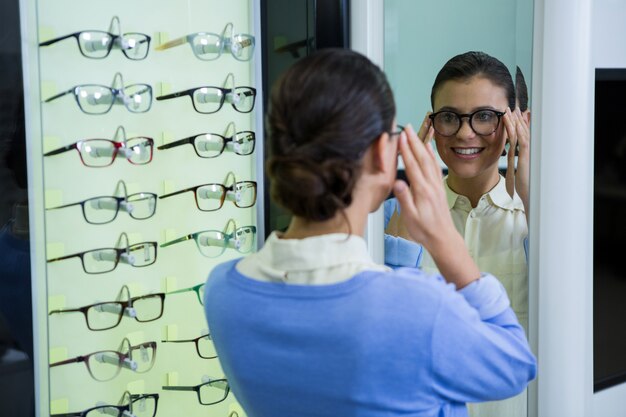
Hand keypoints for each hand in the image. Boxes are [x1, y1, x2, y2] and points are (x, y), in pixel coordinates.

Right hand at [386, 113, 433, 240]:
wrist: (443, 238)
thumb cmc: (424, 230)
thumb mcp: (411, 218)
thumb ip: (405, 199)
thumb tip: (398, 183)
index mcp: (422, 191)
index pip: (412, 166)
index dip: (406, 150)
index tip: (401, 137)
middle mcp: (431, 185)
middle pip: (421, 158)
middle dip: (413, 141)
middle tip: (406, 127)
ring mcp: (436, 185)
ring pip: (429, 160)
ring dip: (421, 145)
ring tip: (415, 133)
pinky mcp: (439, 187)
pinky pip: (435, 167)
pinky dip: (431, 155)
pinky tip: (428, 149)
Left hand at [503, 107, 530, 219]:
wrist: (533, 196)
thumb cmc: (528, 185)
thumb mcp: (522, 171)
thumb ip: (521, 161)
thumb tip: (519, 157)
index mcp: (528, 153)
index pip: (523, 135)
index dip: (519, 124)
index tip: (514, 114)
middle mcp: (531, 152)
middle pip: (524, 131)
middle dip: (517, 119)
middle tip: (512, 107)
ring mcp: (530, 154)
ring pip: (523, 134)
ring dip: (517, 122)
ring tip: (510, 112)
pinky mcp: (527, 159)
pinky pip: (524, 144)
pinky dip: (520, 134)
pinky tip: (516, 126)